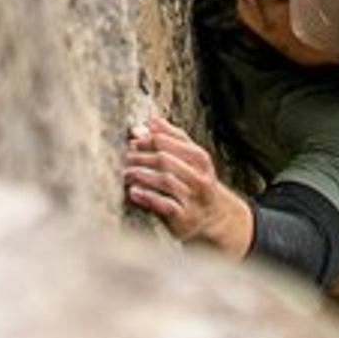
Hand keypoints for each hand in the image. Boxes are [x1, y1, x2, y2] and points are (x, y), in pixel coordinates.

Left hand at [124, 117, 253, 256]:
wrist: (214, 216)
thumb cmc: (195, 181)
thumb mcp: (190, 158)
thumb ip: (172, 138)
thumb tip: (150, 120)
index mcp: (200, 159)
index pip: (170, 142)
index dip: (148, 140)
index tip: (133, 141)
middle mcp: (200, 177)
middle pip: (165, 160)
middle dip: (141, 157)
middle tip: (124, 159)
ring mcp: (193, 198)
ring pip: (165, 181)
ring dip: (141, 175)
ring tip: (126, 174)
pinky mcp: (185, 217)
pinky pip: (165, 205)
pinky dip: (147, 197)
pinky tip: (133, 192)